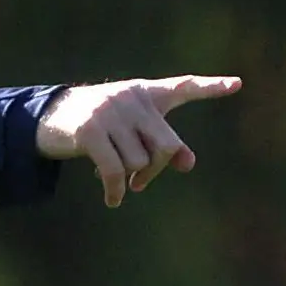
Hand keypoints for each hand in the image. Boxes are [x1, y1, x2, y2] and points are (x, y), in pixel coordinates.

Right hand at [35, 75, 241, 206]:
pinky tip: (113, 201)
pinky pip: (116, 171)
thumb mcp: (130, 131)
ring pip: (140, 163)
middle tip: (141, 182)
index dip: (210, 87)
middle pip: (166, 146)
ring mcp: (110, 112)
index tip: (237, 84)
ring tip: (114, 176)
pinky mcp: (90, 131)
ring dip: (130, 179)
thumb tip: (189, 163)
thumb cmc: (96, 125)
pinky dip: (116, 191)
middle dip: (156, 170)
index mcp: (144, 93)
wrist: (48, 118)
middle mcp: (131, 98)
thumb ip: (161, 143)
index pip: (182, 87)